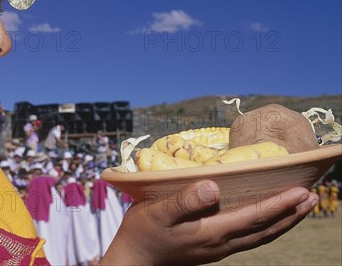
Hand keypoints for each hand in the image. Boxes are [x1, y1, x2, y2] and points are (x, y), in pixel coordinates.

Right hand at [101, 180, 317, 265]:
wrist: (133, 259)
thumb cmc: (142, 231)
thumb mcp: (157, 212)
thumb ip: (184, 200)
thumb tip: (213, 186)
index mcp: (210, 232)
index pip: (254, 218)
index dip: (279, 205)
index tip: (301, 191)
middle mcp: (220, 244)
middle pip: (265, 230)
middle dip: (290, 215)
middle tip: (311, 197)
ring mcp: (218, 249)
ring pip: (259, 237)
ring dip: (282, 222)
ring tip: (299, 207)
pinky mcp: (212, 248)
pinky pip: (249, 238)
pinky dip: (266, 227)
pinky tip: (266, 219)